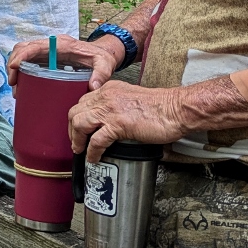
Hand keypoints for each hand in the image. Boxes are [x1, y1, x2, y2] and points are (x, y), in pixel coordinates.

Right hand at [7, 34, 120, 91]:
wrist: (102, 54)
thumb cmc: (102, 57)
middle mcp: (52, 46)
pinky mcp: (47, 58)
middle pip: (24, 47)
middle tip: (13, 83)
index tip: (14, 67)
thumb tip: (93, 86)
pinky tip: (22, 85)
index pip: (36, 46)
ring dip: (15, 67)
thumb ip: (101, 74)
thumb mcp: (105, 64)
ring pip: (24, 53)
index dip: (23, 55)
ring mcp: (48, 51)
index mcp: (62, 45)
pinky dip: (21, 70)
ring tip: (15, 87)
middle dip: (14, 62)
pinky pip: (29, 60)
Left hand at [69, 81, 186, 161]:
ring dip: (77, 140)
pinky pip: (96, 140)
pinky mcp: (119, 124)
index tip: (79, 129)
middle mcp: (106, 96)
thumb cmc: (161, 107)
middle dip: (72, 129)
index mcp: (110, 89)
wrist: (176, 109)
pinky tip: (94, 158)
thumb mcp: (131, 99)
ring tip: (80, 150)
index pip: (83, 101)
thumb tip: (109, 121)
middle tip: (76, 142)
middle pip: (76, 111)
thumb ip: (117, 105)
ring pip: (80, 123)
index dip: (78, 117)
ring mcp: (111, 110)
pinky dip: (92, 151)